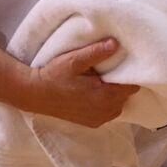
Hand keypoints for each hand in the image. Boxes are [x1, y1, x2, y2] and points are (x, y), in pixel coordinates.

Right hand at [19, 38, 139, 127]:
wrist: (34, 94)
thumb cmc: (54, 75)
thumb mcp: (74, 60)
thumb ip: (96, 52)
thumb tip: (116, 43)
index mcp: (106, 96)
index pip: (132, 85)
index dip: (129, 74)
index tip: (122, 64)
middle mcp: (106, 111)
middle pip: (127, 95)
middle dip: (121, 83)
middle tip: (109, 71)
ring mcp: (99, 119)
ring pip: (119, 104)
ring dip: (114, 94)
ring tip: (101, 81)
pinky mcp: (92, 123)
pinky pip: (108, 112)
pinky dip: (106, 104)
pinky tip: (95, 93)